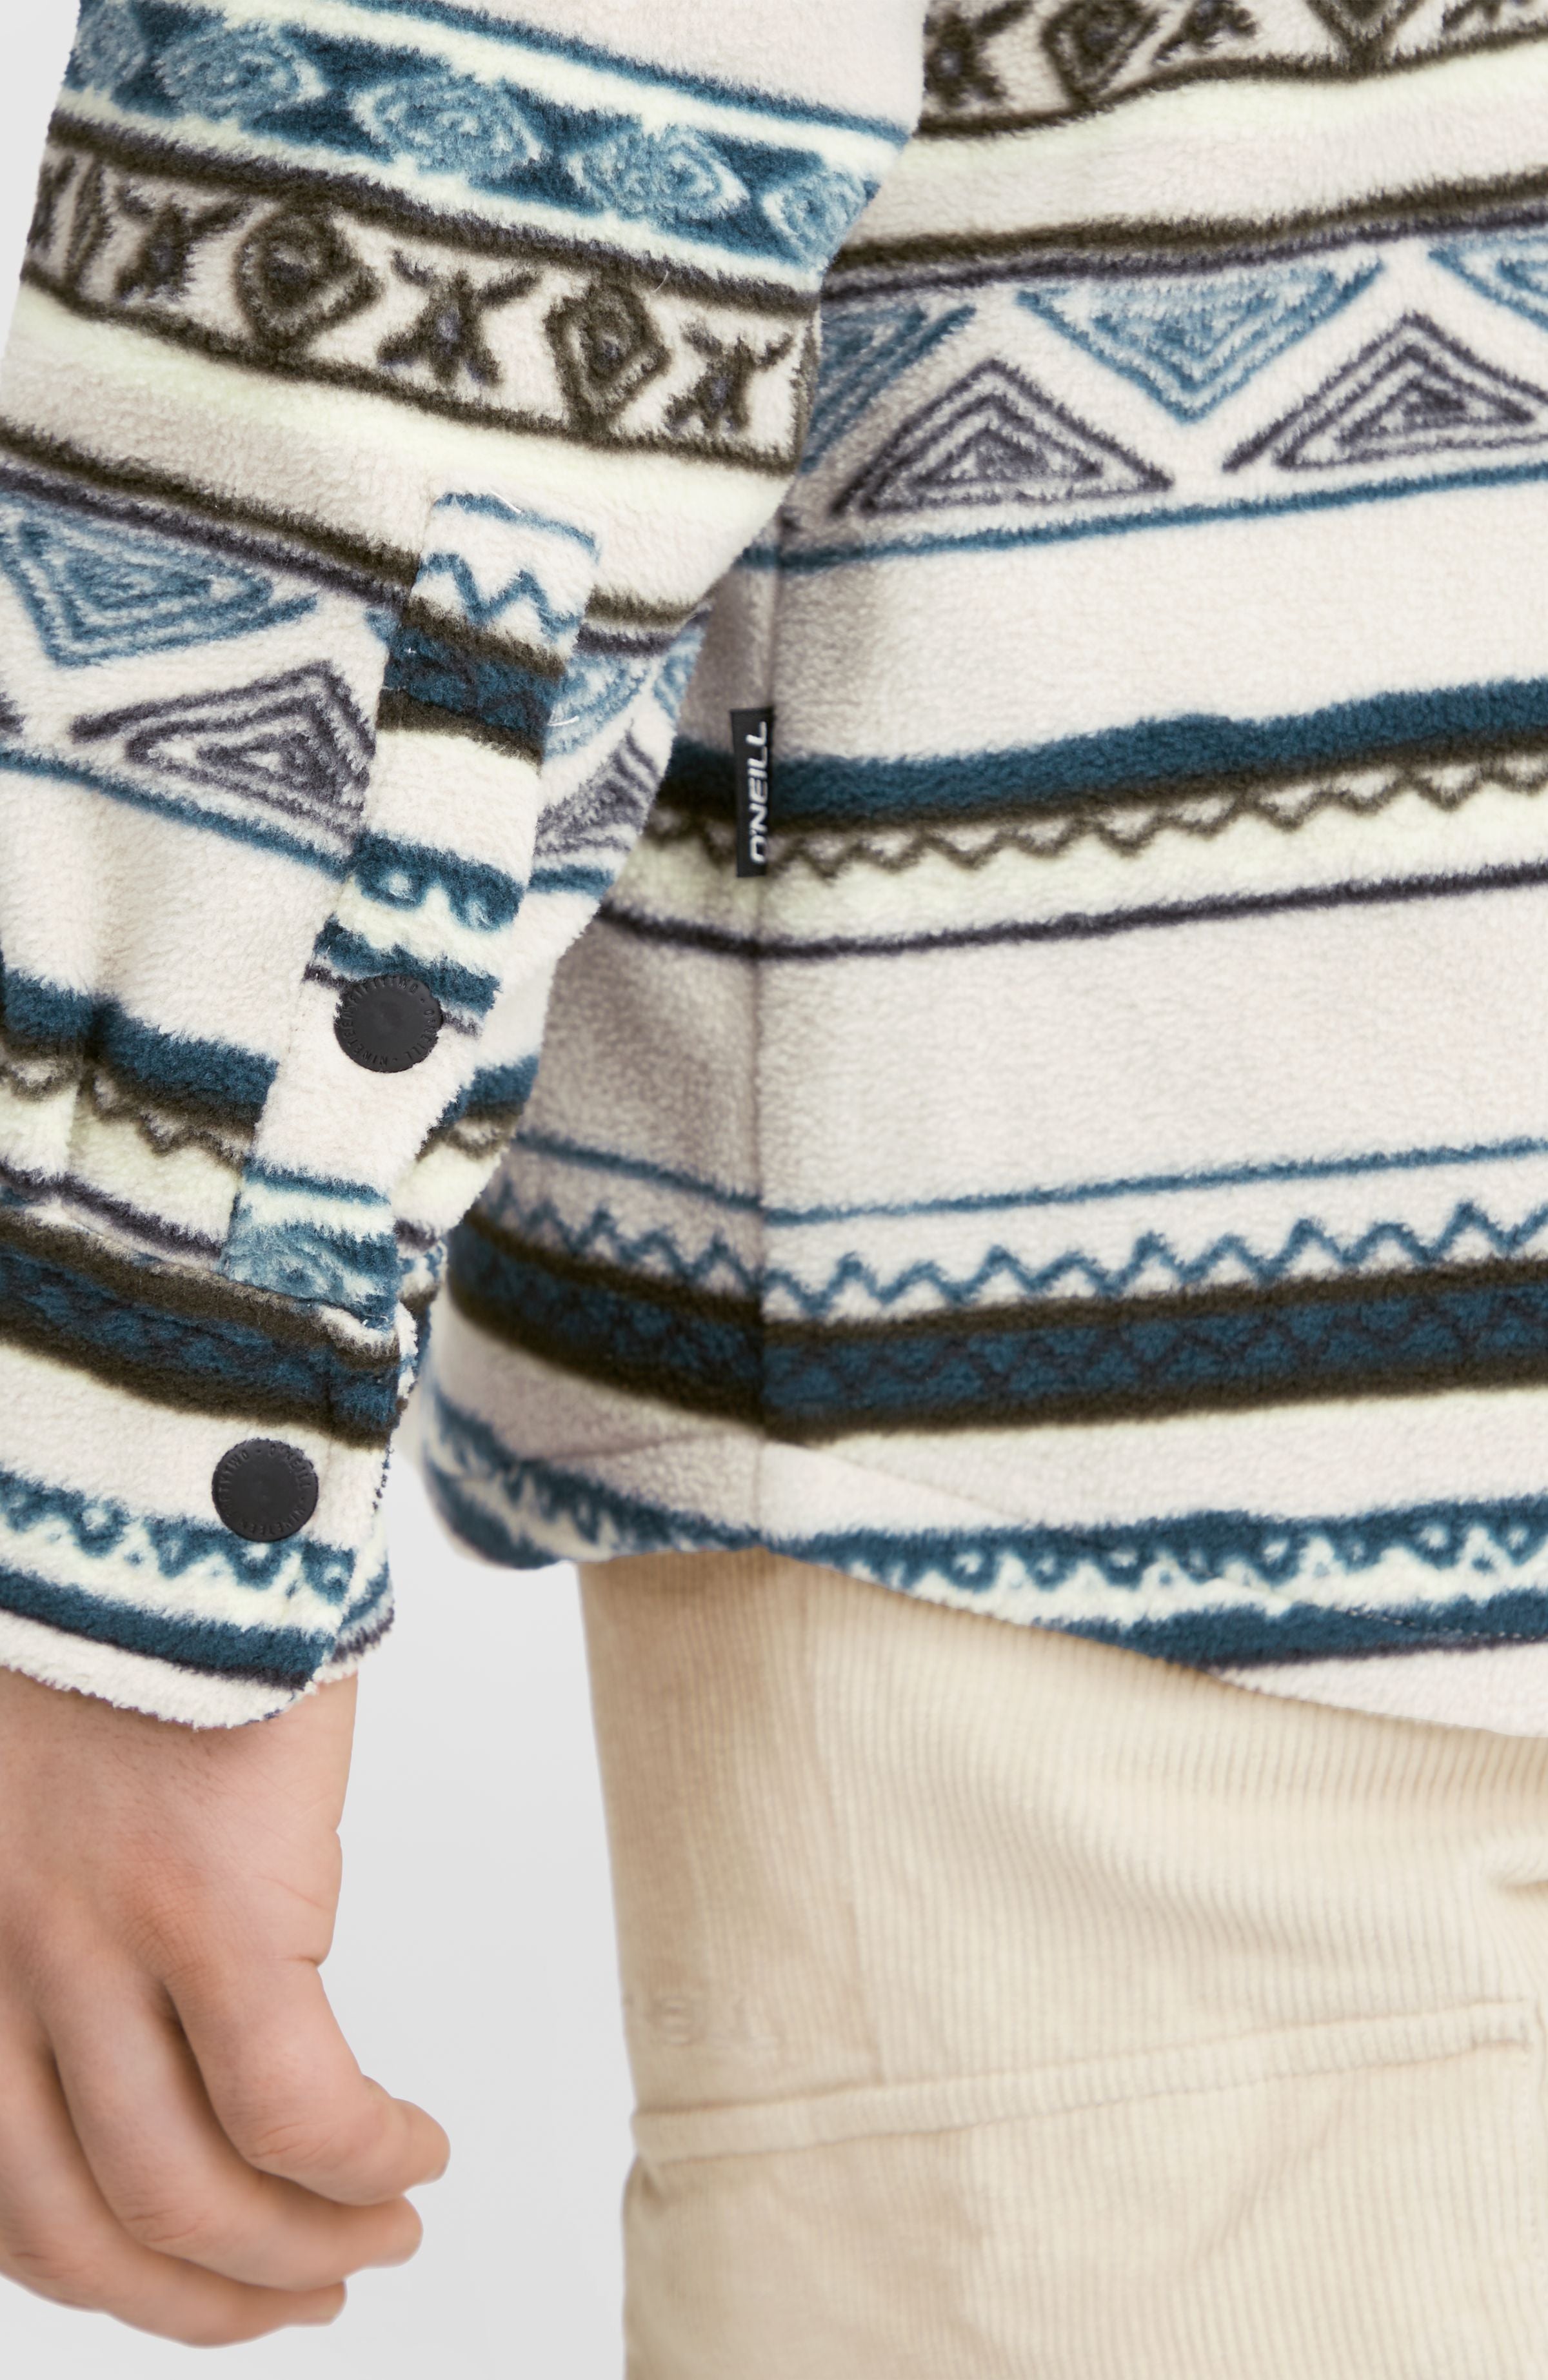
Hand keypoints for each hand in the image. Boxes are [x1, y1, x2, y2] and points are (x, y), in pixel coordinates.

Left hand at [0, 1666, 448, 2343]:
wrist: (138, 1493)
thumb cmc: (97, 1614)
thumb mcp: (23, 1799)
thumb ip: (54, 1916)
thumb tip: (150, 2034)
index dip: (103, 2269)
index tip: (192, 2271)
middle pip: (83, 2225)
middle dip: (202, 2297)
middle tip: (300, 2290)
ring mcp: (97, 1945)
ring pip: (187, 2194)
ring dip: (292, 2251)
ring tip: (376, 2231)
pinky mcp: (215, 1905)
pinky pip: (294, 2105)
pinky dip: (361, 2157)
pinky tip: (413, 2145)